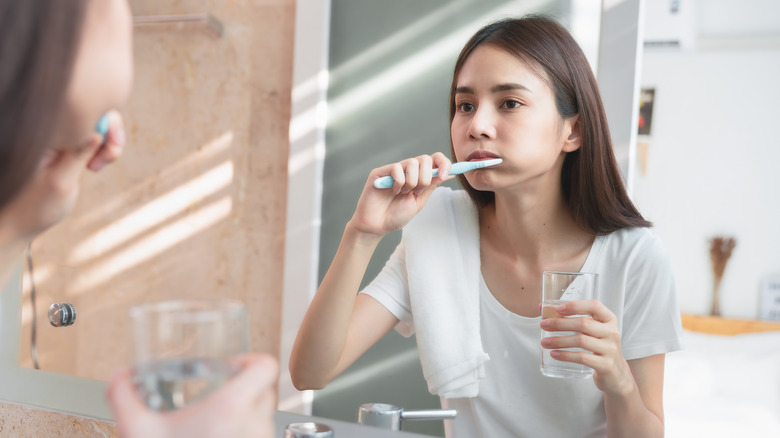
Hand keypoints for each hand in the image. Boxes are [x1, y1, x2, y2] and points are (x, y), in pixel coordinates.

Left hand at [0, 110, 125, 238]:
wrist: (22, 222)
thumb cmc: (34, 206)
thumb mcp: (60, 182)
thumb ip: (77, 155)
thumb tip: (97, 131)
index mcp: (41, 133)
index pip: (79, 109)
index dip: (104, 120)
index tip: (111, 148)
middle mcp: (51, 129)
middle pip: (92, 110)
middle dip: (110, 131)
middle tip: (111, 157)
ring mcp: (61, 136)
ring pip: (97, 124)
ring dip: (109, 143)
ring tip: (99, 167)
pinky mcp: (69, 146)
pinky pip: (95, 136)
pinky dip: (104, 149)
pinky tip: (96, 166)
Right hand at [107, 354, 278, 437]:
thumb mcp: (137, 431)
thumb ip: (123, 397)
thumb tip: (118, 376)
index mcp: (230, 408)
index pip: (266, 366)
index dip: (251, 359)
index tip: (232, 366)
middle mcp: (253, 425)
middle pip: (264, 390)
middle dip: (244, 387)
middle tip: (220, 393)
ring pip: (264, 416)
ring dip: (246, 414)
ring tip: (217, 422)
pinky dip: (244, 434)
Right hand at [349, 153, 452, 237]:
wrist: (377, 226)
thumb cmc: (396, 215)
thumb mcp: (419, 201)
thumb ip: (432, 185)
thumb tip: (451, 173)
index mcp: (418, 176)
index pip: (434, 159)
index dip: (443, 164)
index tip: (444, 175)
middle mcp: (406, 170)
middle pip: (425, 159)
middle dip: (425, 178)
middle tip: (416, 192)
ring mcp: (393, 170)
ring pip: (412, 163)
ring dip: (412, 182)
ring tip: (403, 193)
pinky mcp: (381, 172)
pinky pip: (397, 168)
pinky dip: (398, 183)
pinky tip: (392, 191)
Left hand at [540, 300, 633, 395]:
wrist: (616, 374)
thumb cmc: (599, 347)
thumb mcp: (592, 331)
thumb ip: (572, 319)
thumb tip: (543, 308)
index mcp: (609, 319)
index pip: (594, 306)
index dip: (575, 306)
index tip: (557, 309)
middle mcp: (612, 332)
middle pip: (583, 324)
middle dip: (560, 323)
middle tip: (543, 325)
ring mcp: (610, 349)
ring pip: (581, 341)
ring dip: (559, 341)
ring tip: (545, 342)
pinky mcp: (606, 365)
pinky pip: (582, 358)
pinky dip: (566, 355)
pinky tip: (554, 354)